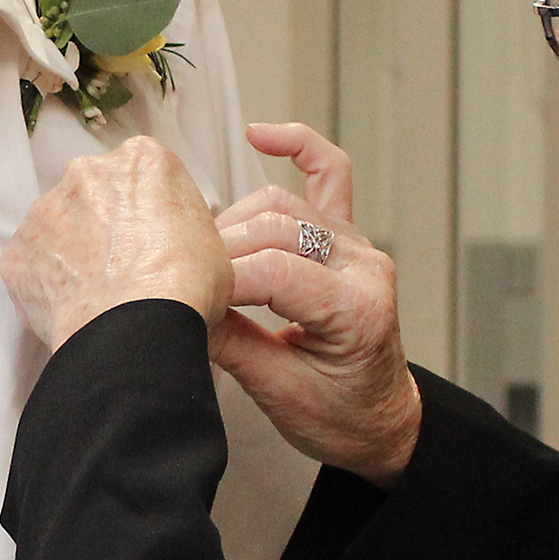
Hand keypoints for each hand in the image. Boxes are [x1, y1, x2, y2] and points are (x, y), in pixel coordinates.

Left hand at [3, 138, 233, 350]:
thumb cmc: (182, 285)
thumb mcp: (212, 239)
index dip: (149, 209)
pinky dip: (48, 282)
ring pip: (58, 226)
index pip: (142, 173)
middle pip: (94, 192)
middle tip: (125, 266)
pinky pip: (33, 264)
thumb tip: (172, 241)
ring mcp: (45, 210)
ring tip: (100, 292)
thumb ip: (180, 222)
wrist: (136, 328)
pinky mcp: (18, 251)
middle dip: (104, 224)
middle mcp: (87, 172)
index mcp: (141, 159)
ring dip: (73, 252)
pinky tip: (75, 306)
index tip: (153, 236)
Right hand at [209, 123, 422, 485]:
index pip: (275, 272)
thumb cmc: (341, 418)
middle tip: (183, 277)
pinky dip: (298, 146)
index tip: (183, 298)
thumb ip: (229, 344)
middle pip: (276, 227)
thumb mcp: (279, 395)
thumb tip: (178, 305)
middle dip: (220, 249)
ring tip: (199, 251)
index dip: (220, 281)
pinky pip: (328, 174)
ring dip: (235, 220)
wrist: (380, 423)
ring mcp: (357, 246)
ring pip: (283, 204)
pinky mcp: (347, 238)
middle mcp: (364, 265)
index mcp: (357, 309)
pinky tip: (260, 136)